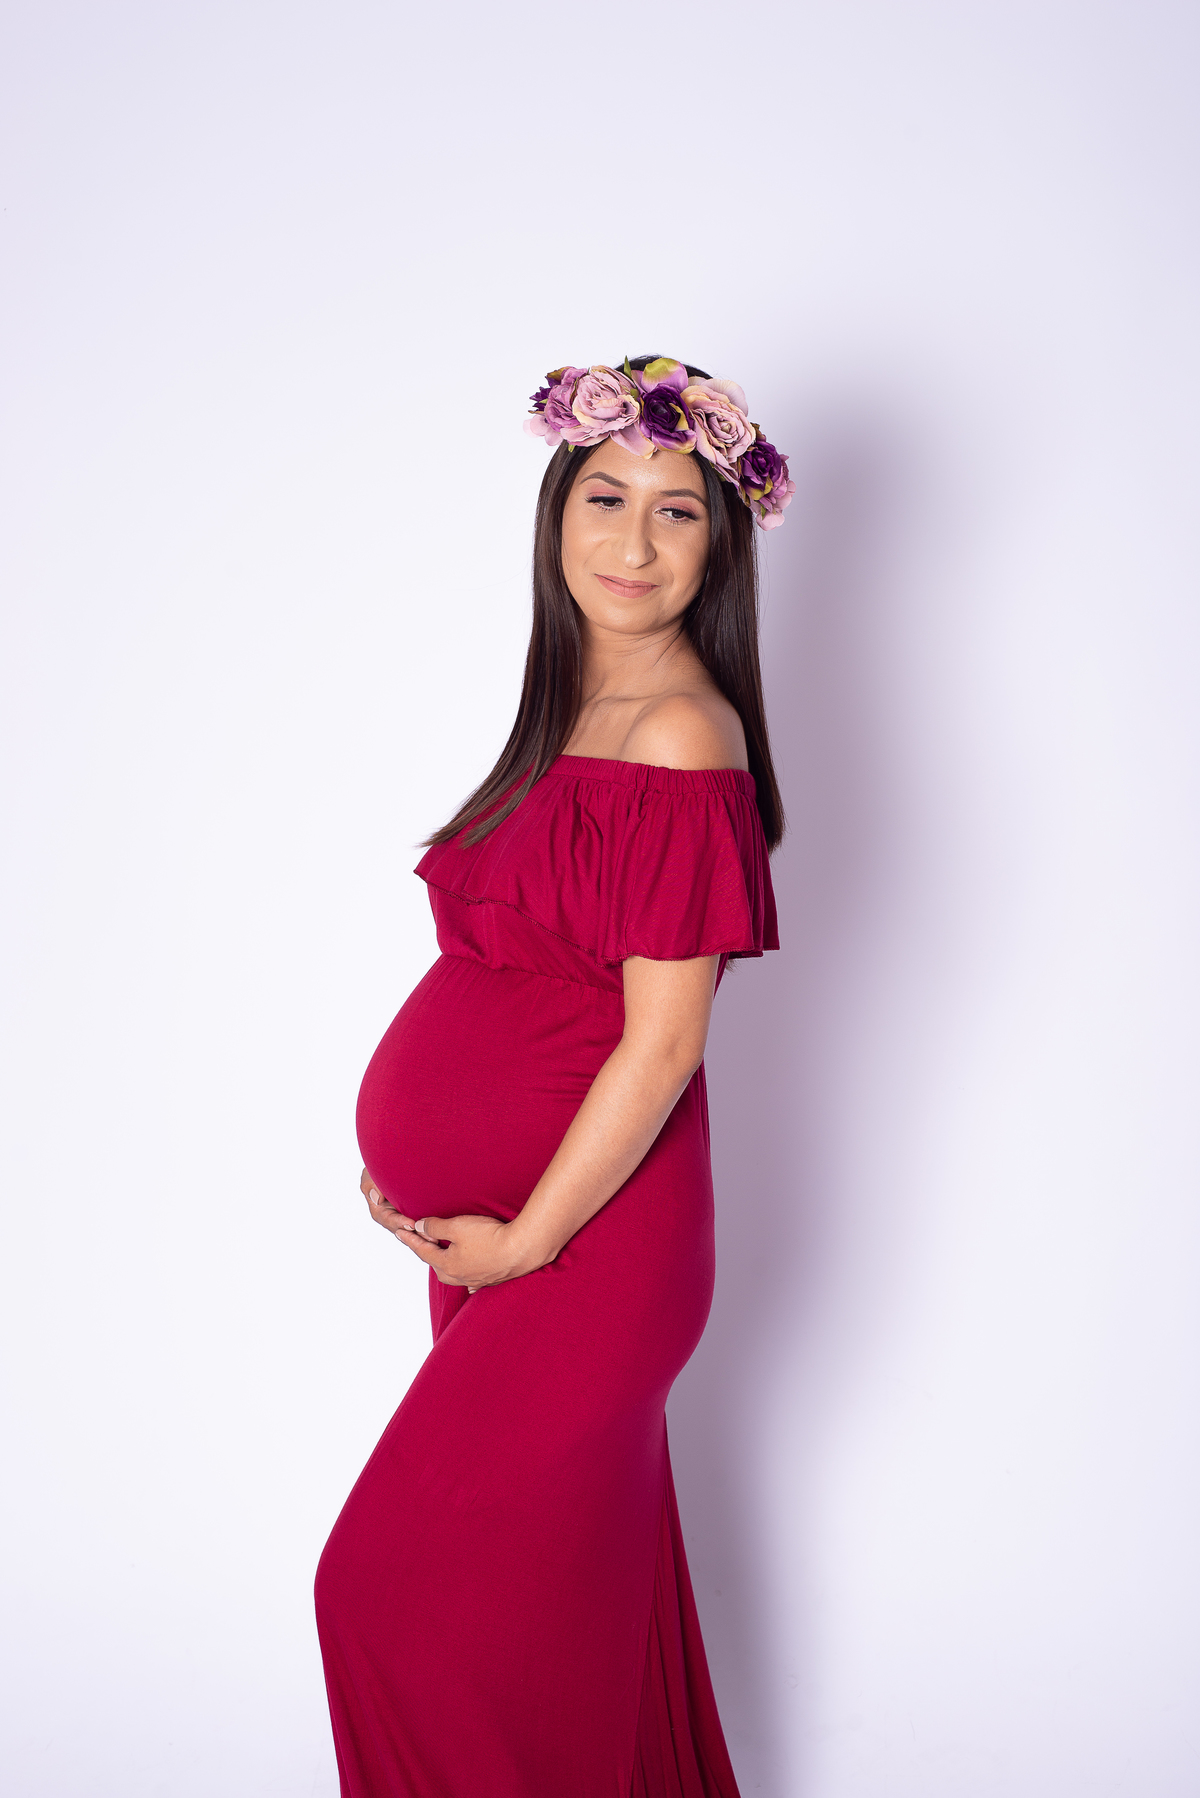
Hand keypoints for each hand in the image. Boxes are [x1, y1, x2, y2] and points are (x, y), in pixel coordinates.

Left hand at [359, 1169, 547, 1289]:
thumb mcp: (457, 1227)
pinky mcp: (491, 1279)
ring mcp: (476, 1280)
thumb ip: (434, 1228)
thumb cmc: (489, 1237)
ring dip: (446, 1262)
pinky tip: (469, 1278)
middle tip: (420, 1240)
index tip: (399, 1232)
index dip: (410, 1239)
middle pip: (436, 1265)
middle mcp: (459, 1277)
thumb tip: (419, 1228)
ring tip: (443, 1253)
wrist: (522, 1250)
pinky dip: (466, 1276)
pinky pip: (472, 1281)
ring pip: (453, 1273)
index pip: (422, 1251)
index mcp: (446, 1265)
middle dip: (427, 1252)